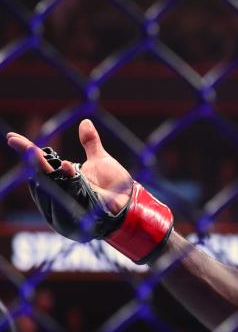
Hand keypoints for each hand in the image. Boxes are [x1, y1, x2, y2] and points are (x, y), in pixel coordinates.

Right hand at [6, 119, 132, 214]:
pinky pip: (68, 195)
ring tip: (33, 152)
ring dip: (43, 168)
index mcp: (63, 177)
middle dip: (32, 159)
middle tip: (22, 144)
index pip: (41, 163)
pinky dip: (66, 179)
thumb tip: (85, 121)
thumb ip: (90, 143)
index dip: (27, 150)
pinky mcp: (77, 210)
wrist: (130, 201)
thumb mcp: (101, 160)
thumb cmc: (115, 185)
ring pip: (49, 184)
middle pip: (41, 173)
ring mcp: (68, 201)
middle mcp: (61, 190)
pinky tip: (66, 167)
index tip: (12, 137)